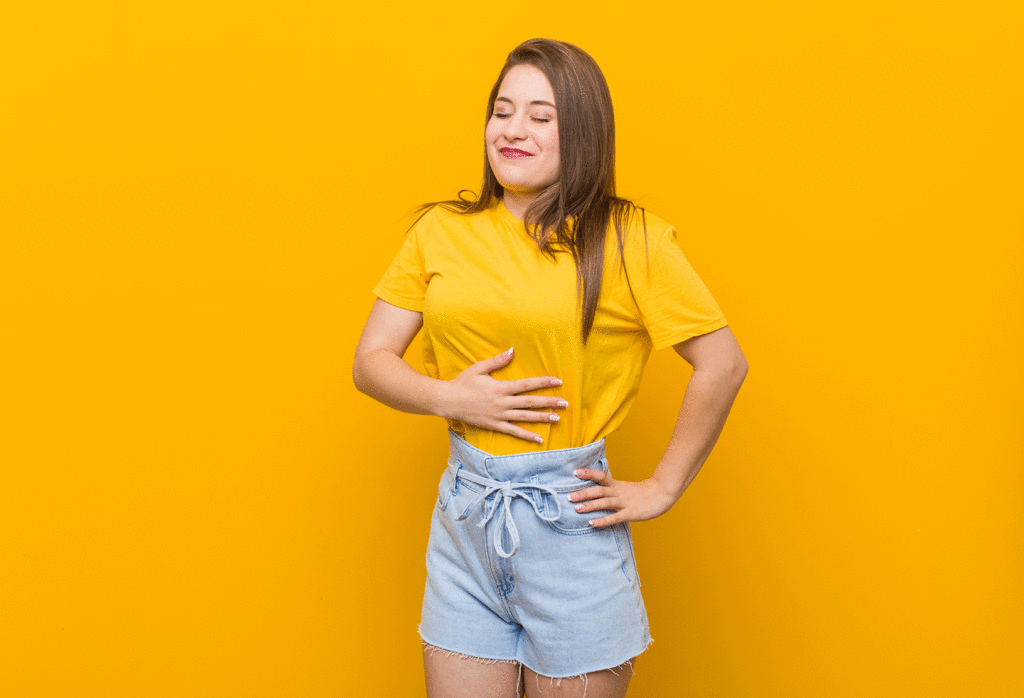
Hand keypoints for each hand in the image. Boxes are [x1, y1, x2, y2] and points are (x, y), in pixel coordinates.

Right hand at [439, 348, 567, 443]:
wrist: (448, 401)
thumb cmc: (463, 383)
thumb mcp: (479, 368)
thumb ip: (497, 361)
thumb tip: (512, 350)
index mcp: (501, 387)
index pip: (527, 384)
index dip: (543, 382)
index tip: (558, 381)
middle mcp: (503, 402)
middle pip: (531, 402)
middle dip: (549, 402)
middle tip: (565, 403)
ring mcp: (500, 415)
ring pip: (525, 417)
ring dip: (542, 418)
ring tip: (557, 419)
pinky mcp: (495, 425)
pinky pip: (514, 432)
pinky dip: (527, 436)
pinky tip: (539, 439)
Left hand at [568, 470, 676, 527]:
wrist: (661, 494)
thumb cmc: (641, 493)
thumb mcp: (624, 488)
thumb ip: (610, 489)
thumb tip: (594, 491)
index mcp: (617, 485)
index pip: (600, 476)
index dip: (588, 473)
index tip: (575, 472)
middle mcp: (618, 492)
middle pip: (599, 490)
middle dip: (583, 493)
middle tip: (569, 497)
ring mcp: (624, 503)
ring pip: (605, 503)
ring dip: (590, 505)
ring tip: (577, 509)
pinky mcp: (630, 513)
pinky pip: (614, 517)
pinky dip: (602, 520)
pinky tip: (592, 523)